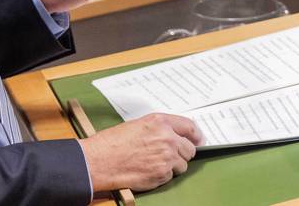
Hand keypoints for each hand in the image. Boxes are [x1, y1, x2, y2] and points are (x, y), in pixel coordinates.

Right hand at [79, 113, 202, 191]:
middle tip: (168, 155)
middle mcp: (167, 138)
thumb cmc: (113, 143)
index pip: (190, 127)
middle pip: (190, 149)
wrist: (100, 161)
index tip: (198, 139)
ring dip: (173, 165)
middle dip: (181, 153)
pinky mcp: (163, 174)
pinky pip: (171, 176)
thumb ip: (160, 128)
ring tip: (153, 162)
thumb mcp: (137, 125)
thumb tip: (176, 135)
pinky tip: (148, 169)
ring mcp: (166, 157)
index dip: (196, 135)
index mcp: (160, 122)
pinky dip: (163, 174)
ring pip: (182, 164)